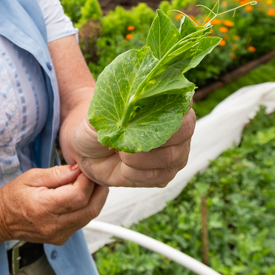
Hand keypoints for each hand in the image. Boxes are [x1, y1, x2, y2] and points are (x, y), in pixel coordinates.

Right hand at [0, 164, 108, 244]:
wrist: (1, 220)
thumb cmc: (13, 197)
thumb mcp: (31, 177)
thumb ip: (57, 173)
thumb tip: (78, 169)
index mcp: (44, 208)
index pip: (78, 195)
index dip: (88, 180)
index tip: (87, 169)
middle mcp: (53, 225)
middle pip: (90, 208)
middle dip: (98, 190)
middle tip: (96, 176)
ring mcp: (59, 235)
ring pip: (89, 216)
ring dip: (95, 199)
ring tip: (90, 184)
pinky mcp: (62, 239)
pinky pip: (82, 222)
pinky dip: (86, 208)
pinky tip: (81, 197)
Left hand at [72, 108, 195, 187]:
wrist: (90, 153)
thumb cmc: (99, 126)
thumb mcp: (101, 113)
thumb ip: (116, 108)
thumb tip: (128, 106)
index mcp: (167, 103)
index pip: (182, 99)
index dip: (172, 103)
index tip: (146, 109)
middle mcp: (179, 127)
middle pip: (184, 129)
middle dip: (154, 135)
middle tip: (126, 137)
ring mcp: (176, 152)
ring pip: (170, 156)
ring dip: (139, 157)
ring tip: (120, 153)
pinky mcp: (166, 174)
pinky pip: (158, 176)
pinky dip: (135, 173)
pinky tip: (124, 167)